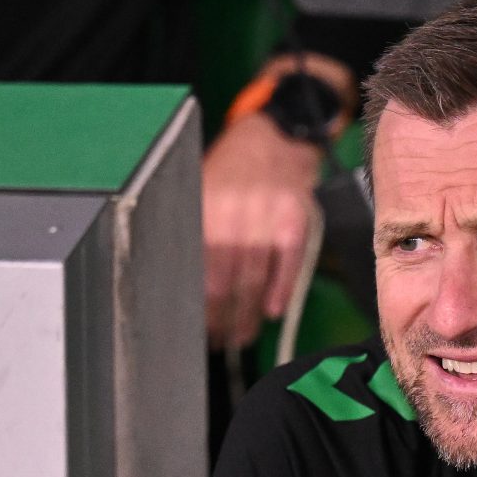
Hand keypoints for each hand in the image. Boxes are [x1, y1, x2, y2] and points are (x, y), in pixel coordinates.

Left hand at [202, 112, 321, 351]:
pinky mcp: (295, 219)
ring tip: (240, 335)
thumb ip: (198, 232)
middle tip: (217, 341)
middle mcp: (232, 211)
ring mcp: (266, 215)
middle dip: (219, 316)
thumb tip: (180, 285)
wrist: (276, 136)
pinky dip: (280, 290)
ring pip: (254, 276)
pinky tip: (271, 312)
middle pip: (223, 278)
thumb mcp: (203, 190)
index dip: (195, 303)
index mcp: (204, 207)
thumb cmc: (233, 172)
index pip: (195, 268)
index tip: (194, 327)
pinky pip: (287, 262)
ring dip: (247, 313)